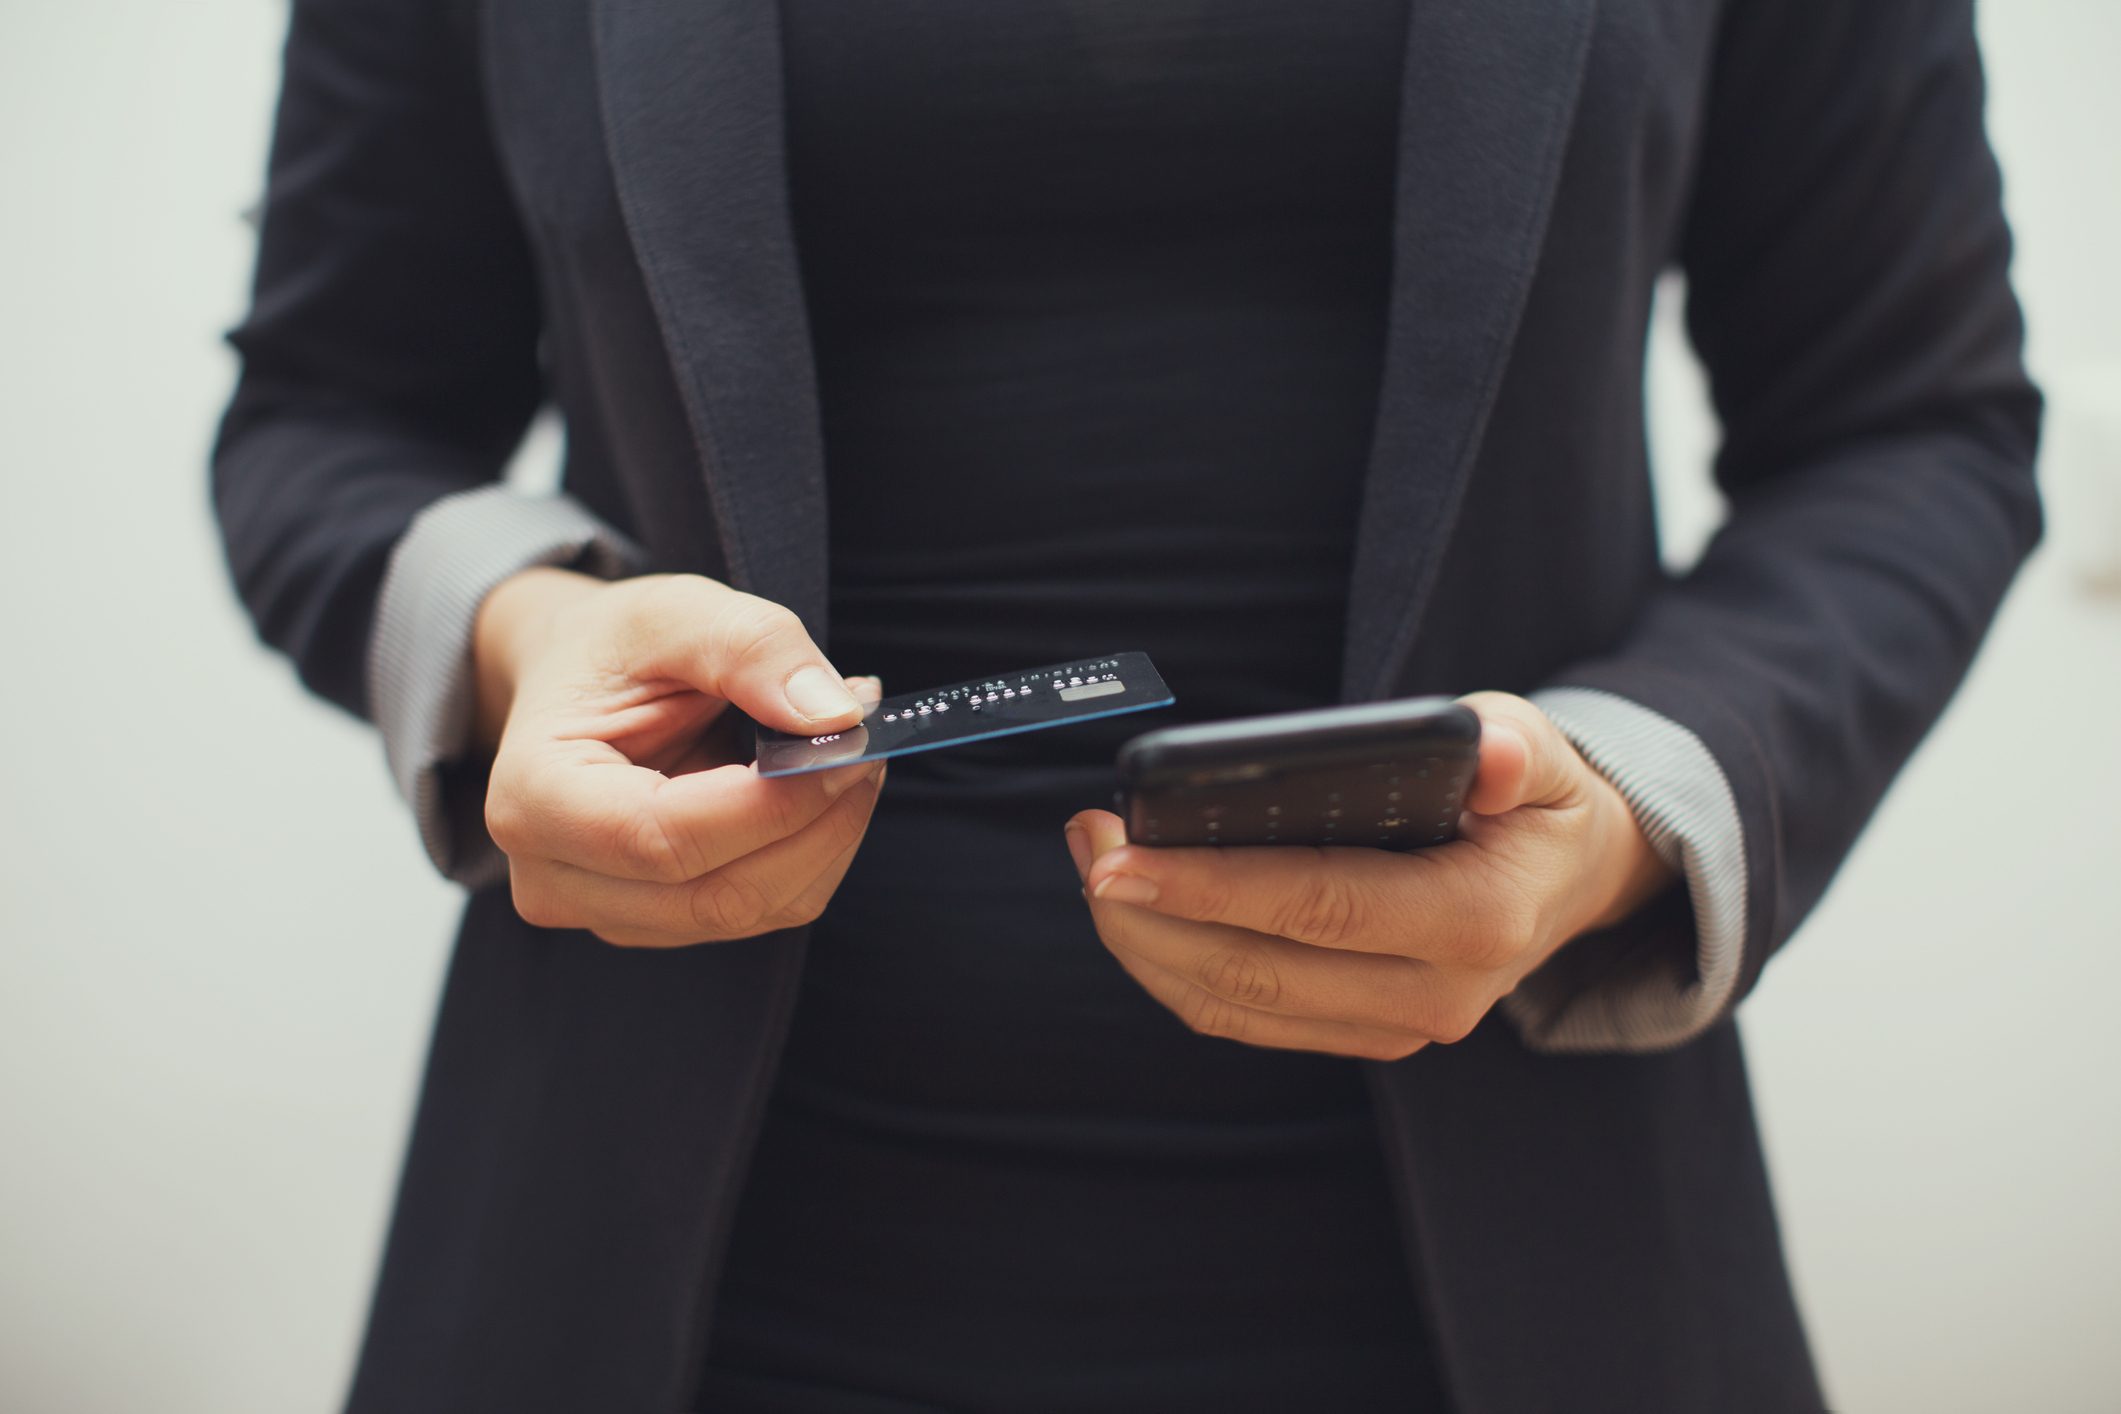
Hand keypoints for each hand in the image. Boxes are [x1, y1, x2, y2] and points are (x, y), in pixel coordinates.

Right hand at [473, 567, 885, 947]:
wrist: (578, 682)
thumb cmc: (615, 649)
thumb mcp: (675, 610)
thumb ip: (752, 647)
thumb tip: (832, 716)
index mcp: (532, 797)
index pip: (664, 839)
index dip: (773, 804)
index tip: (850, 743)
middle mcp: (555, 877)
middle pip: (717, 894)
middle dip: (818, 821)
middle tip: (868, 740)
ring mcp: (607, 913)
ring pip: (752, 910)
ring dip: (826, 836)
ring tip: (846, 750)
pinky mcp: (660, 922)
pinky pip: (763, 910)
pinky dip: (813, 851)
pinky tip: (819, 787)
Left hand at [1063, 692, 1674, 1058]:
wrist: (1569, 879)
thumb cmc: (1533, 796)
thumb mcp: (1538, 748)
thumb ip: (1513, 747)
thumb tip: (1490, 756)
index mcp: (1477, 919)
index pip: (1317, 907)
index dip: (1209, 887)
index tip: (1120, 859)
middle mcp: (1435, 994)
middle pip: (1258, 971)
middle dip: (1152, 914)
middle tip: (1087, 842)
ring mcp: (1395, 1027)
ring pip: (1237, 1005)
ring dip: (1147, 944)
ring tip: (1093, 862)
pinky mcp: (1359, 1033)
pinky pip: (1245, 1015)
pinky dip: (1176, 967)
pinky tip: (1135, 906)